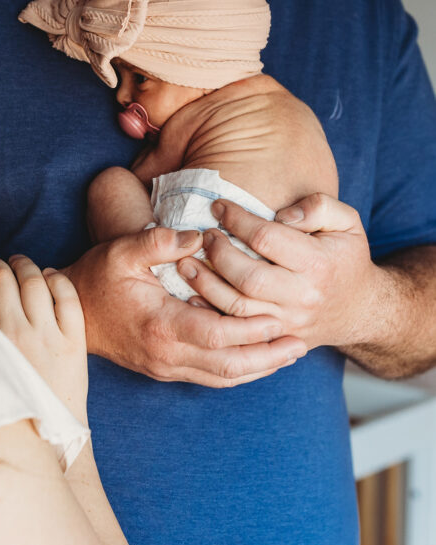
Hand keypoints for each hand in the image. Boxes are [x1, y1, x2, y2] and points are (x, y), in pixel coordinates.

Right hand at [0, 255, 87, 423]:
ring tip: (16, 262)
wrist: (49, 440)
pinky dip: (56, 279)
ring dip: (22, 264)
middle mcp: (17, 335)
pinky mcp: (75, 342)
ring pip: (34, 281)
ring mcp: (49, 336)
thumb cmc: (7, 413)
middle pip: (0, 278)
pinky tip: (48, 275)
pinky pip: (68, 296)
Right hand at [63, 227, 306, 386]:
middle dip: (267, 356)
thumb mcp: (120, 251)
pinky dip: (239, 371)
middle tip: (300, 343)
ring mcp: (166, 367)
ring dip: (259, 368)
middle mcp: (166, 354)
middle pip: (228, 365)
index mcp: (159, 325)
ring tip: (290, 353)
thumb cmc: (96, 279)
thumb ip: (157, 241)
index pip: (216, 335)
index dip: (250, 330)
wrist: (73, 315)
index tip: (279, 317)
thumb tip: (195, 235)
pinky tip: (258, 360)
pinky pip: (211, 377)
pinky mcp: (166, 370)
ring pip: (222, 378)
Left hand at [177, 194, 379, 352]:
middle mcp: (302, 297)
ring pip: (236, 308)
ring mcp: (286, 322)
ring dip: (205, 283)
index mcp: (318, 263)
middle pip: (247, 277)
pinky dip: (210, 314)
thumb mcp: (348, 222)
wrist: (358, 310)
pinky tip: (191, 295)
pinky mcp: (273, 338)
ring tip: (186, 261)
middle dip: (218, 253)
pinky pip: (235, 331)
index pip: (266, 238)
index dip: (237, 219)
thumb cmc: (345, 258)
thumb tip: (283, 215)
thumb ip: (320, 206)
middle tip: (204, 235)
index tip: (219, 206)